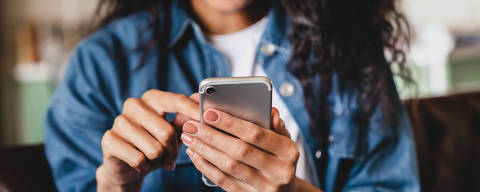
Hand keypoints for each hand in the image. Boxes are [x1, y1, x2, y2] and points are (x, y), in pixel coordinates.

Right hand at [97, 90, 198, 191]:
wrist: (127, 165)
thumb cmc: (154, 143)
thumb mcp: (173, 131)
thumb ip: (185, 117)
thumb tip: (199, 99)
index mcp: (152, 98)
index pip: (176, 100)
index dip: (192, 111)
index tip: (205, 119)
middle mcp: (134, 105)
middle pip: (167, 132)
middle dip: (173, 150)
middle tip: (171, 157)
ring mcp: (119, 121)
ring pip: (154, 148)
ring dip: (158, 160)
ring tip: (154, 158)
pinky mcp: (109, 139)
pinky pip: (138, 159)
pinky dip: (144, 166)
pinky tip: (141, 163)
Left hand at [181, 107, 299, 191]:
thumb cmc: (280, 159)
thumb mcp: (284, 141)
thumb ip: (276, 125)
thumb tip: (271, 111)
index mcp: (288, 152)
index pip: (256, 134)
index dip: (231, 123)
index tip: (209, 113)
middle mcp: (279, 171)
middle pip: (239, 151)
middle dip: (212, 136)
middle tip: (192, 125)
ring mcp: (264, 187)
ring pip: (228, 166)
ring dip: (205, 150)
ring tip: (189, 137)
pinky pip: (223, 181)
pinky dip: (206, 166)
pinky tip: (195, 154)